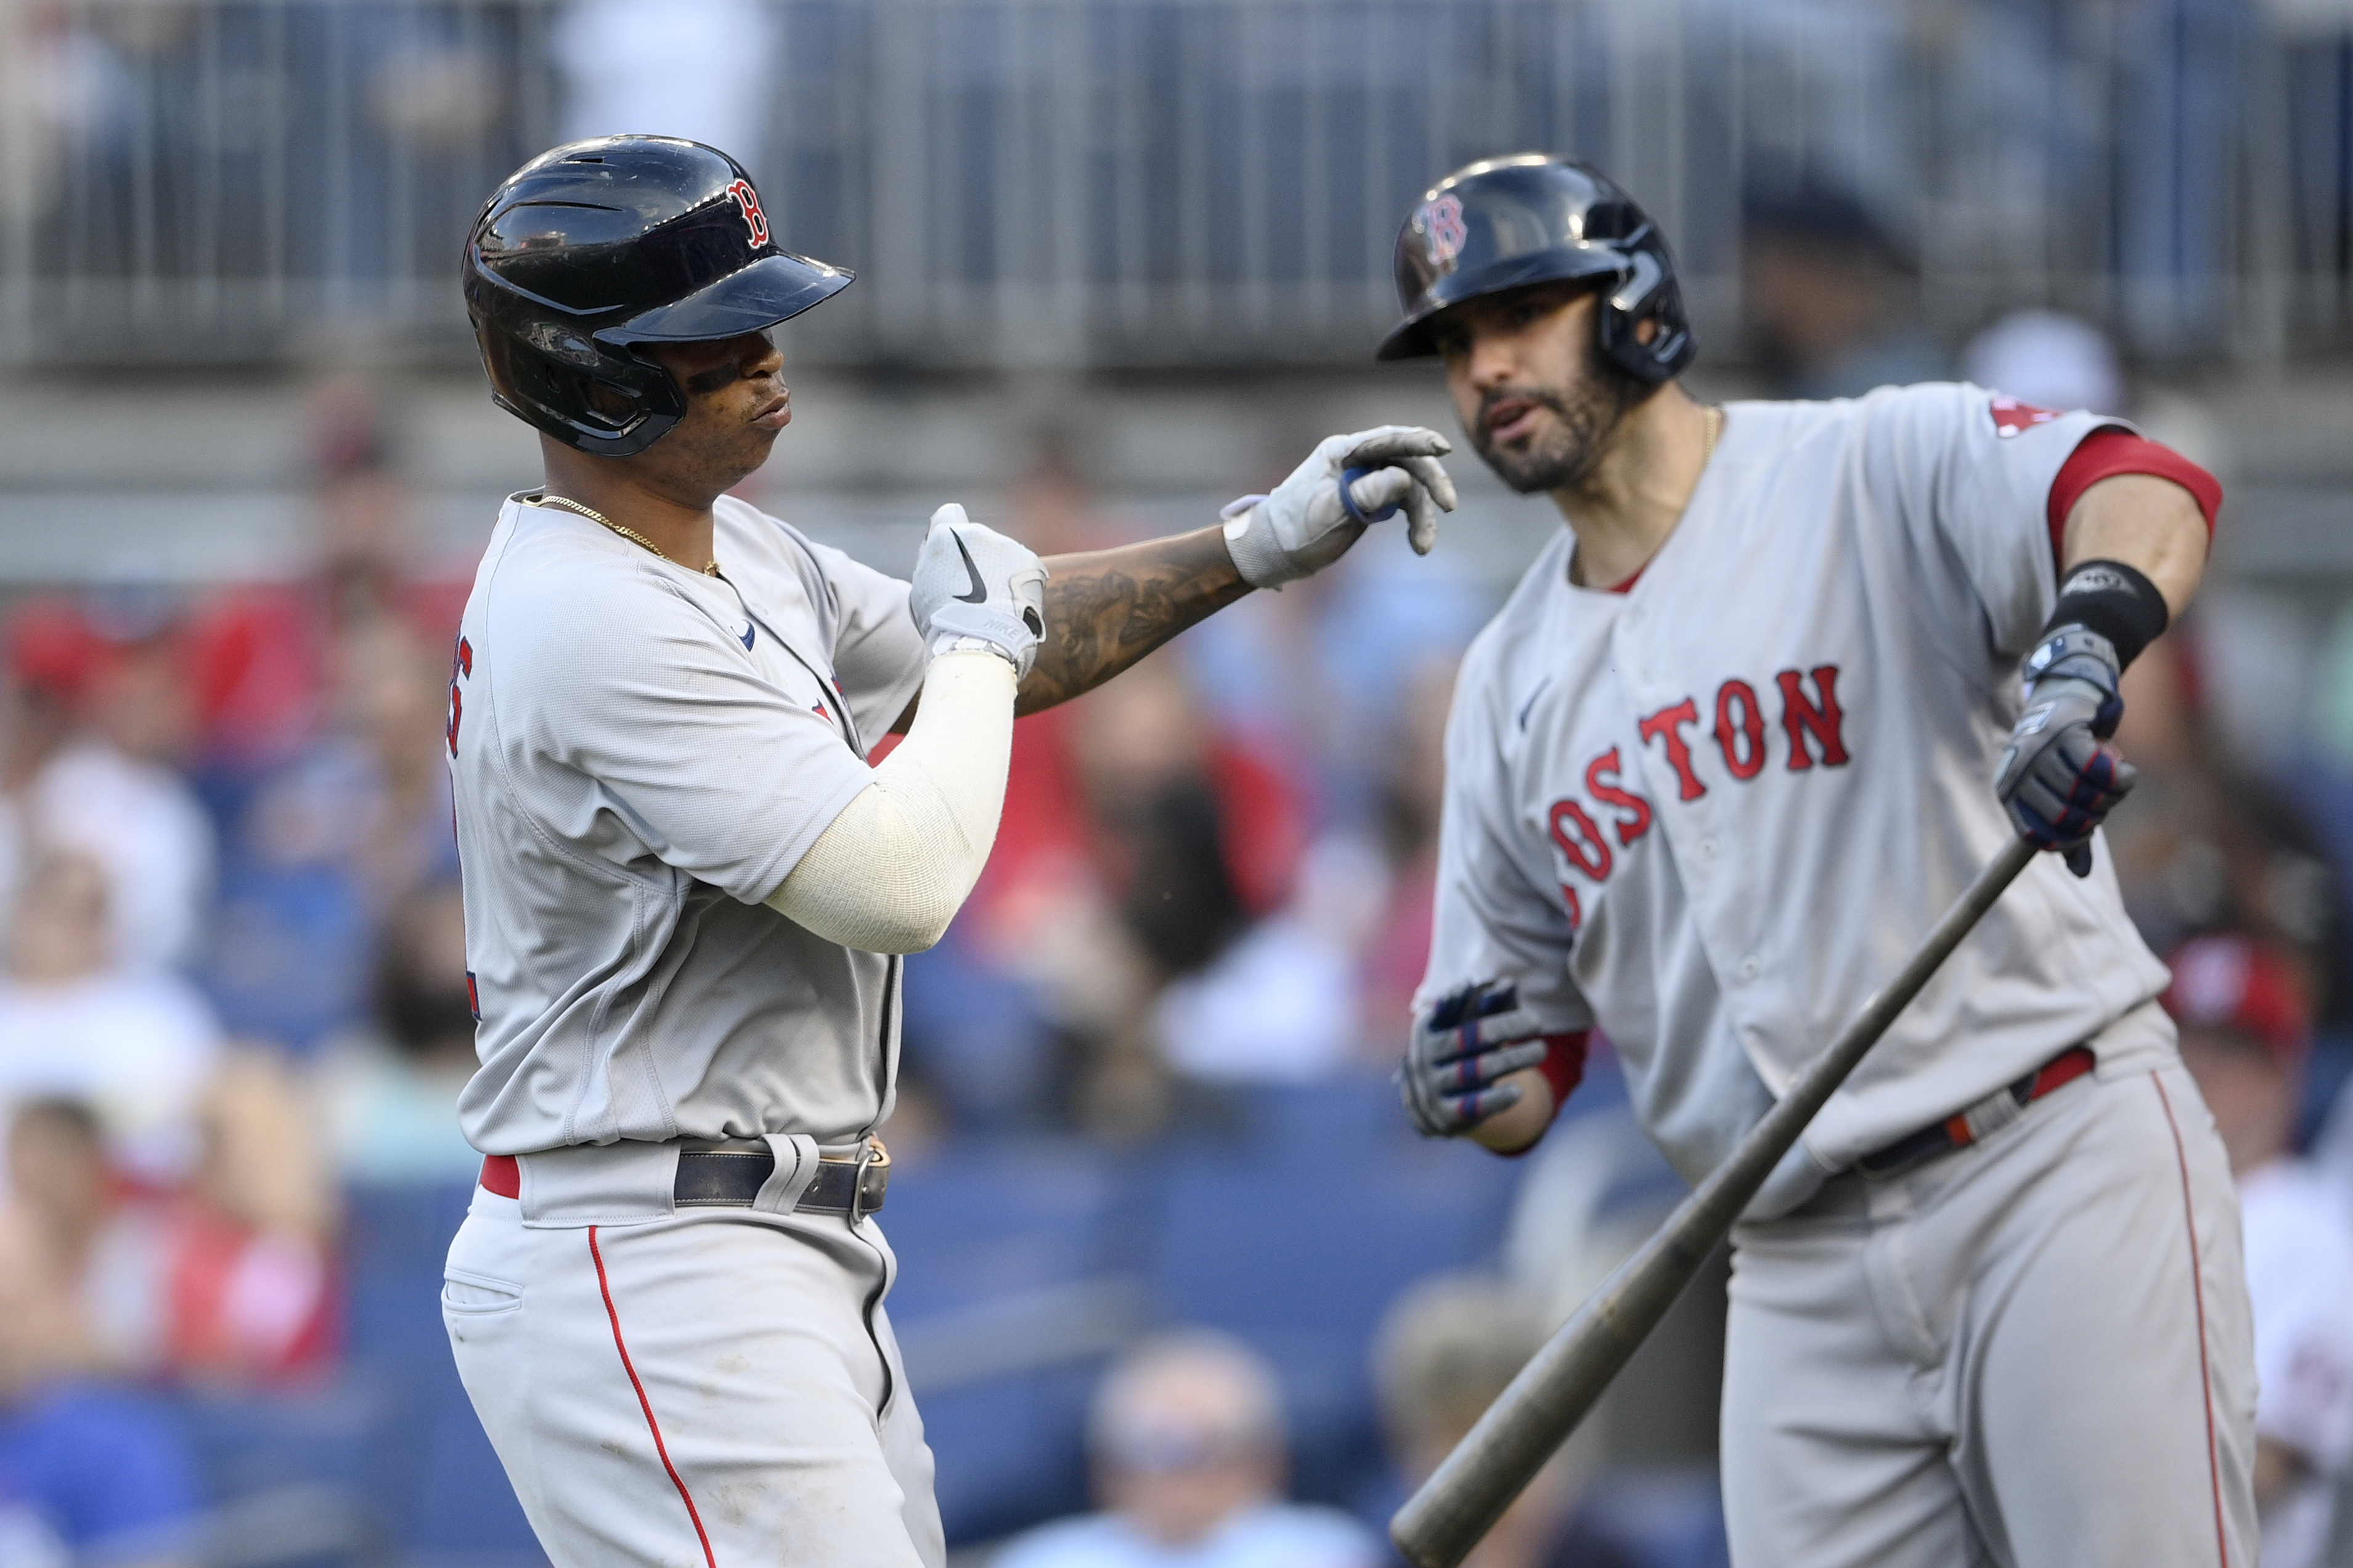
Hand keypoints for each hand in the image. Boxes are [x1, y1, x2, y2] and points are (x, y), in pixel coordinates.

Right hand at [909, 505, 1047, 676]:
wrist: (978, 642)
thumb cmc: (942, 621)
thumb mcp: (922, 585)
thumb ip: (932, 557)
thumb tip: (938, 540)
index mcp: (945, 535)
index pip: (950, 513)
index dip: (951, 530)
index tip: (954, 551)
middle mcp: (978, 532)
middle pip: (978, 538)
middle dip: (977, 557)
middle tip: (974, 591)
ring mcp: (1007, 545)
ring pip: (1003, 554)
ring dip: (1000, 571)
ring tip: (993, 603)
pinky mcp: (1031, 562)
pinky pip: (1023, 568)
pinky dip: (1019, 584)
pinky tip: (1010, 605)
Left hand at [1221, 425, 1458, 587]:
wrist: (1274, 552)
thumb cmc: (1295, 530)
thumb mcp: (1330, 513)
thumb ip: (1366, 494)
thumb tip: (1403, 479)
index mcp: (1342, 452)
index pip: (1387, 440)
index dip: (1417, 442)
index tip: (1442, 448)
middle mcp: (1357, 459)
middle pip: (1407, 460)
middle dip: (1430, 483)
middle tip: (1448, 506)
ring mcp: (1366, 478)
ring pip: (1409, 487)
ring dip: (1422, 515)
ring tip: (1424, 546)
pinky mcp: (1372, 499)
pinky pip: (1403, 503)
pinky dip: (1414, 522)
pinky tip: (1419, 544)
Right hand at [1399, 979, 1549, 1138]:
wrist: (1430, 1103)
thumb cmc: (1457, 1052)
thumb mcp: (1466, 1027)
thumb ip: (1485, 1006)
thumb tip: (1508, 984)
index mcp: (1427, 1029)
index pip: (1447, 1011)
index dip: (1459, 999)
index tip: (1485, 986)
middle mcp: (1424, 1057)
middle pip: (1468, 1039)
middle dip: (1505, 1028)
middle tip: (1538, 1021)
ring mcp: (1432, 1088)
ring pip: (1475, 1071)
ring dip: (1511, 1059)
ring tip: (1542, 1050)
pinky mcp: (1446, 1115)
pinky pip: (1472, 1106)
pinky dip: (1495, 1099)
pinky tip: (1519, 1091)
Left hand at [1994, 625, 2136, 876]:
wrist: (2066, 696)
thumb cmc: (2061, 755)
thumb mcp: (2059, 793)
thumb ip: (2070, 833)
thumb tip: (2080, 875)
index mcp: (2008, 792)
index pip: (2037, 837)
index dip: (2070, 841)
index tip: (2089, 829)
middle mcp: (2017, 774)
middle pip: (2066, 818)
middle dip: (2096, 816)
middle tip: (2107, 800)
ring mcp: (2038, 752)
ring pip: (2084, 794)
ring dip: (2112, 795)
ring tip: (2117, 783)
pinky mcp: (2063, 733)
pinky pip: (2096, 769)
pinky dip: (2119, 776)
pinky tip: (2127, 772)